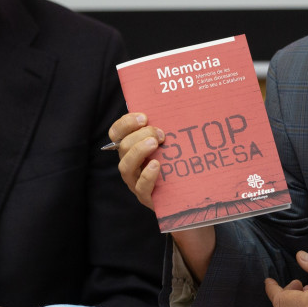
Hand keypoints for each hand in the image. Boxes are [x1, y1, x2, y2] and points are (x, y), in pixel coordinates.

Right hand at [107, 111, 214, 280]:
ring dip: (138, 151)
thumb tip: (182, 108)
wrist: (190, 198)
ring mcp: (136, 182)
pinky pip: (141, 187)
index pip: (117, 133)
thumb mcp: (173, 146)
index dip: (126, 123)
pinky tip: (157, 165)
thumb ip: (170, 131)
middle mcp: (131, 164)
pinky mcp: (146, 198)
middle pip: (122, 147)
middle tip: (160, 133)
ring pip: (125, 166)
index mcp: (133, 148)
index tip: (144, 116)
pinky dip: (147, 175)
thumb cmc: (181, 166)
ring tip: (154, 143)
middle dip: (139, 135)